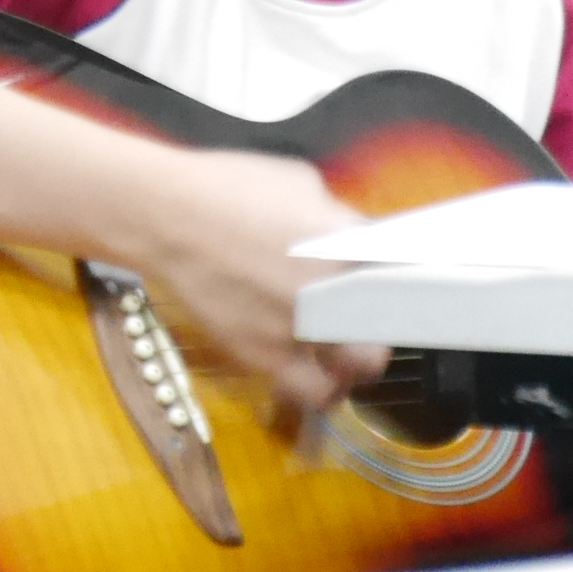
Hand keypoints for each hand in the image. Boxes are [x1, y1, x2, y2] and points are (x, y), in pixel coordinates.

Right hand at [112, 147, 383, 412]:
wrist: (165, 215)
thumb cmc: (226, 187)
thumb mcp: (297, 179)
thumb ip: (334, 213)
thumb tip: (353, 235)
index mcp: (341, 237)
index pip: (402, 268)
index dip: (407, 275)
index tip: (402, 278)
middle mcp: (328, 286)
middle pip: (389, 321)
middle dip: (385, 318)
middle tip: (373, 314)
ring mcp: (299, 325)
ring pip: (362, 364)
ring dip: (360, 356)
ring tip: (350, 348)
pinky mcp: (266, 356)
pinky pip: (316, 391)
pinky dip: (325, 388)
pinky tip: (322, 375)